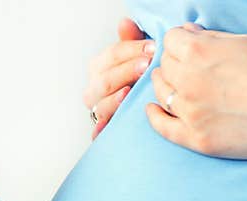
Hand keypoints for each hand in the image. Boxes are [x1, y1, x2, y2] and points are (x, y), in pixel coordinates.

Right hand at [84, 18, 154, 139]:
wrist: (138, 100)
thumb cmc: (137, 76)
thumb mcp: (137, 55)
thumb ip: (131, 40)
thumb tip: (125, 22)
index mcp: (99, 67)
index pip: (112, 56)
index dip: (131, 50)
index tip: (152, 48)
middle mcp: (95, 88)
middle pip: (104, 80)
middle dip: (125, 72)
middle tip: (146, 66)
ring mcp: (98, 108)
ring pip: (100, 104)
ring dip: (113, 99)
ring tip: (128, 92)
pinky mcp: (103, 128)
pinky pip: (97, 131)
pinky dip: (99, 131)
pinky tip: (105, 127)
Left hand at [147, 25, 246, 158]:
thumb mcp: (245, 42)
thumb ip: (210, 38)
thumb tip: (187, 33)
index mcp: (199, 51)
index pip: (171, 41)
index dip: (180, 42)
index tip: (188, 48)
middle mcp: (188, 81)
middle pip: (165, 66)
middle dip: (174, 63)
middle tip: (188, 68)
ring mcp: (190, 112)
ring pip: (162, 93)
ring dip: (166, 85)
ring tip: (176, 84)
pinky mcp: (197, 138)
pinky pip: (163, 127)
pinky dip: (154, 116)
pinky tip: (153, 109)